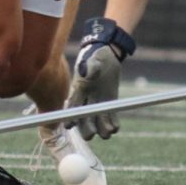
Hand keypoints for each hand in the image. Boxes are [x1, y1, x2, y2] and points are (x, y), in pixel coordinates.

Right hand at [67, 17, 135, 139]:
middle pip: (83, 122)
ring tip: (109, 129)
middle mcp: (86, 101)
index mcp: (79, 91)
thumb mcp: (93, 60)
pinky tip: (115, 126)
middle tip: (95, 130)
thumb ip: (89, 68)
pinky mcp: (109, 104)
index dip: (69, 117)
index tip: (69, 125)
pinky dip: (112, 126)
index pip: (71, 107)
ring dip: (102, 131)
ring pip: (97, 124)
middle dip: (87, 129)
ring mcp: (98, 104)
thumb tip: (85, 74)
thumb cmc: (96, 55)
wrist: (107, 54)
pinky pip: (109, 120)